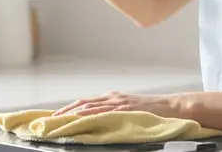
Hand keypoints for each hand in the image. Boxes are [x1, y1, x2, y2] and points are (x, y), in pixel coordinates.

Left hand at [52, 91, 184, 118]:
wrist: (171, 106)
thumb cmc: (151, 111)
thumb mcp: (128, 110)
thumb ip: (113, 113)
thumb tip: (96, 123)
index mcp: (111, 97)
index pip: (84, 102)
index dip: (68, 109)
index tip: (55, 116)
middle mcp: (112, 98)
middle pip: (82, 103)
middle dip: (65, 111)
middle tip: (50, 120)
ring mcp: (118, 103)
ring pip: (90, 107)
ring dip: (73, 114)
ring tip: (60, 121)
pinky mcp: (125, 109)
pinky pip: (104, 112)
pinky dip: (90, 115)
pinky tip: (81, 119)